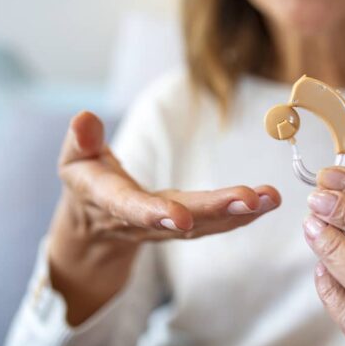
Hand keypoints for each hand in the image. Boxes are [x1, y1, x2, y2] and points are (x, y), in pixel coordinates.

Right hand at [49, 111, 280, 324]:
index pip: (130, 208)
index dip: (153, 214)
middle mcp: (142, 221)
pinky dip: (242, 215)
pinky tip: (267, 203)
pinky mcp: (186, 226)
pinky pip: (215, 224)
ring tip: (271, 198)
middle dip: (215, 210)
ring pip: (205, 224)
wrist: (94, 227)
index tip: (181, 218)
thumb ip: (81, 140)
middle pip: (181, 219)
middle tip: (249, 199)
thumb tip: (84, 117)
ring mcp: (168, 228)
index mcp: (108, 201)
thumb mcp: (74, 159)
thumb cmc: (86, 181)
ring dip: (241, 213)